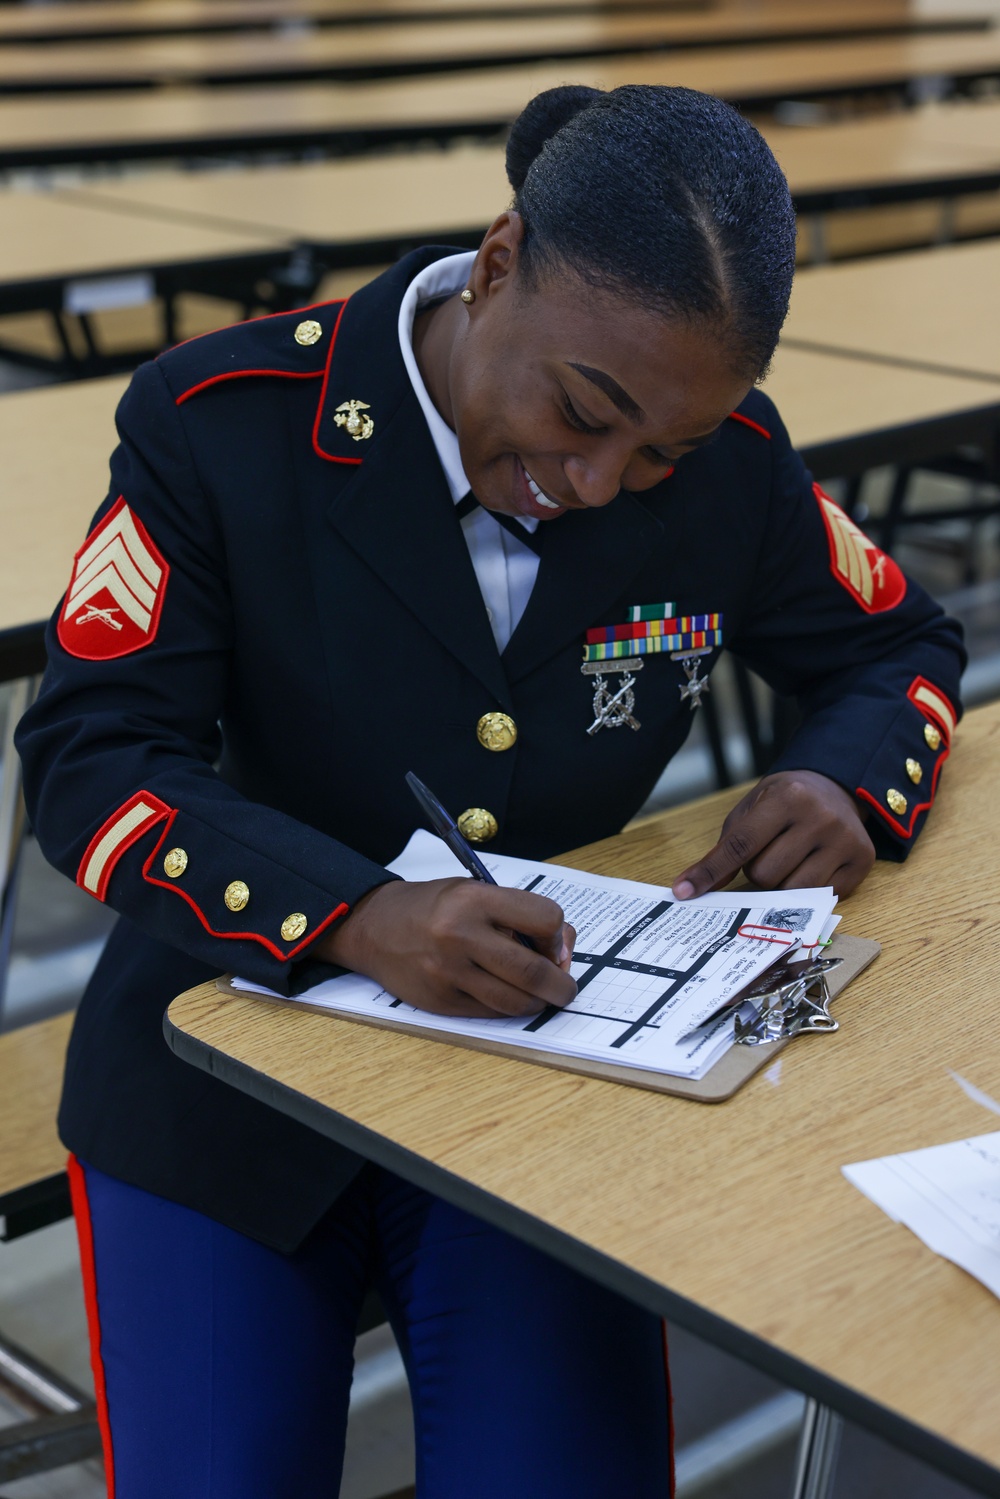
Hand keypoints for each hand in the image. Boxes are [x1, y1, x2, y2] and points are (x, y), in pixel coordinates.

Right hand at [315, 878, 576, 1018]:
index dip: (557, 937)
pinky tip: (506, 996)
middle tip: (566, 989)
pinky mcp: (440, 1000)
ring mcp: (448, 972)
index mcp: (474, 899)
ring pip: (515, 1001)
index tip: (554, 945)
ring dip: (537, 1002)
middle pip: (533, 971)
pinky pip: (490, 1013)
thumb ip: (518, 915)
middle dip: (561, 986)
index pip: (544, 919)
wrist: (374, 926)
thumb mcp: (475, 892)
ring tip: (539, 995)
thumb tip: (563, 950)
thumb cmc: (433, 907)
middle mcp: (460, 934)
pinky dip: (507, 1008)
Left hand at [671, 770, 874, 899]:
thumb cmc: (785, 800)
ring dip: (781, 885)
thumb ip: (726, 847)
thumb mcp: (752, 809)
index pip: (740, 845)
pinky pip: (820, 897)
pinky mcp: (862, 861)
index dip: (710, 871)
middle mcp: (820, 818)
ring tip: (789, 859)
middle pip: (765, 875)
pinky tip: (812, 864)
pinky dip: (807, 890)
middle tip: (769, 851)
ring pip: (792, 891)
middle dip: (757, 872)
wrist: (836, 787)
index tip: (685, 892)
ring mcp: (844, 841)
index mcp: (787, 798)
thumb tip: (699, 888)